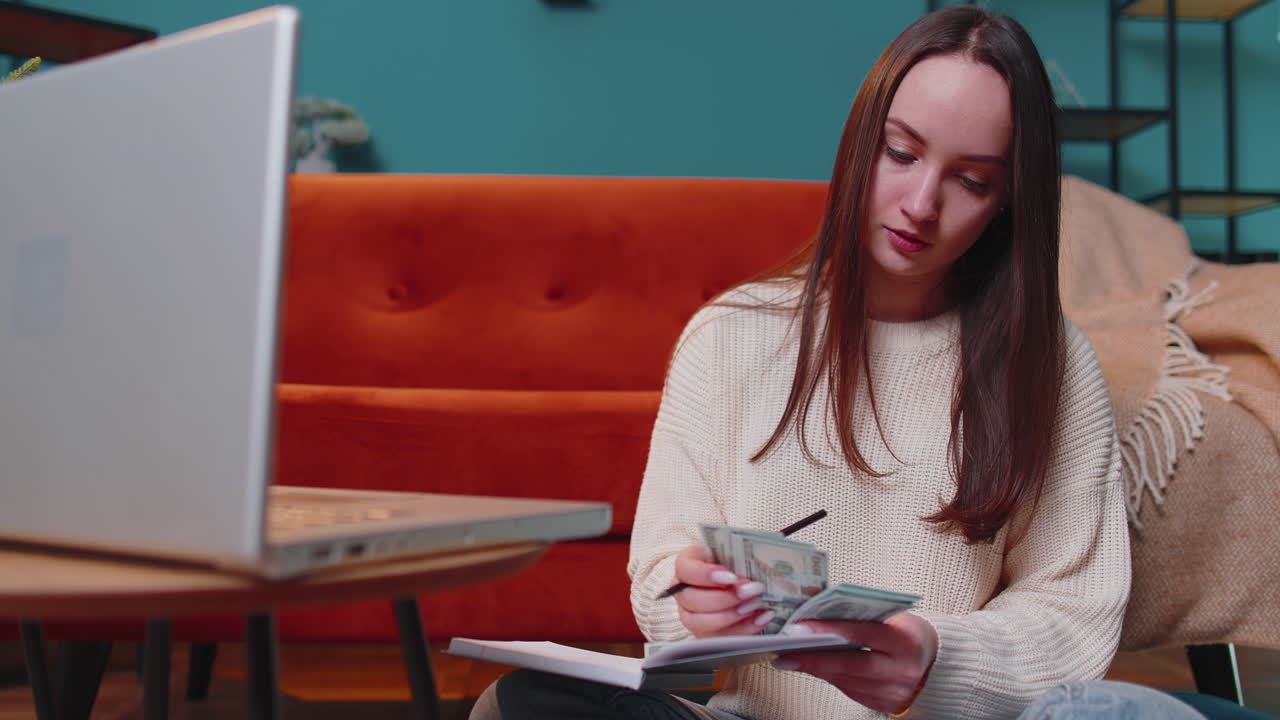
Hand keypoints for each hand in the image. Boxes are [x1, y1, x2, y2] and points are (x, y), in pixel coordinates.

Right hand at [671, 544, 773, 637]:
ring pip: (698, 622)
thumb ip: (737, 563)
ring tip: (755, 606)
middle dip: (723, 598)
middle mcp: (684, 592)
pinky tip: (760, 618)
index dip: (705, 574)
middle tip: (749, 592)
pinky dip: (742, 630)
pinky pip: (717, 638)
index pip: (685, 569)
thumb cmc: (736, 565)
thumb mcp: (735, 557)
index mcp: (687, 567)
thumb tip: (746, 580)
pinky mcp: (704, 634)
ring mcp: (691, 615)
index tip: (731, 577)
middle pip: (691, 599)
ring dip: (730, 616)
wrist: (743, 582)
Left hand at [772, 612, 937, 713]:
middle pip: (852, 664)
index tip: (800, 627)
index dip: (829, 629)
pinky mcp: (885, 704)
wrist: (938, 665)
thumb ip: (862, 618)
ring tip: (791, 658)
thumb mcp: (894, 619)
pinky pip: (851, 690)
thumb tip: (819, 616)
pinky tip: (813, 668)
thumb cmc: (909, 634)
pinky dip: (830, 677)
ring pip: (847, 680)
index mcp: (905, 641)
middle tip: (786, 651)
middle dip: (815, 657)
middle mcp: (901, 669)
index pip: (862, 633)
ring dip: (816, 668)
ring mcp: (894, 691)